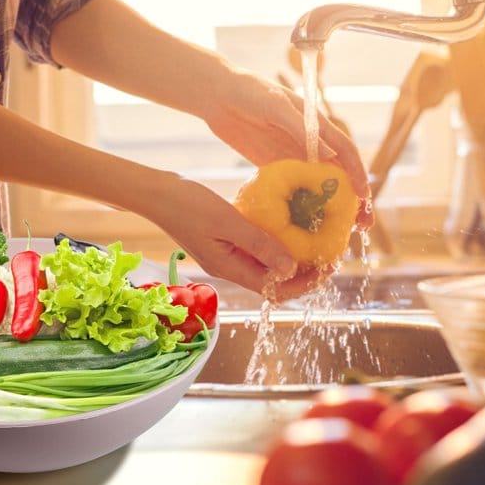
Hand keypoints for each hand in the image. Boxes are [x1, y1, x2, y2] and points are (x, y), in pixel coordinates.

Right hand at [150, 176, 331, 300]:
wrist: (156, 193)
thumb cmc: (187, 204)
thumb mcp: (228, 222)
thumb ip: (259, 244)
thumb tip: (291, 269)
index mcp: (229, 268)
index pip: (275, 291)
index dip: (305, 283)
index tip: (327, 265)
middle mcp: (230, 267)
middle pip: (274, 281)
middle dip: (303, 272)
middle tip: (328, 252)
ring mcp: (226, 255)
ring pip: (266, 265)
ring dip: (291, 256)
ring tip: (314, 239)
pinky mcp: (224, 241)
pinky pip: (256, 248)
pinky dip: (274, 242)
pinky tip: (287, 225)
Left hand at [205, 68, 373, 229]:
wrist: (218, 95)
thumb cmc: (249, 92)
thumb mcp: (275, 107)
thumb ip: (300, 128)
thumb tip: (329, 153)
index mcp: (316, 125)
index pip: (345, 151)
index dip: (357, 173)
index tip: (364, 197)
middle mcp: (308, 143)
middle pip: (337, 174)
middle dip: (352, 199)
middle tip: (361, 226)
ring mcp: (291, 156)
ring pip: (318, 185)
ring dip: (330, 209)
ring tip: (339, 234)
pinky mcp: (273, 166)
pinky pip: (292, 189)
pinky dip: (303, 206)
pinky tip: (306, 227)